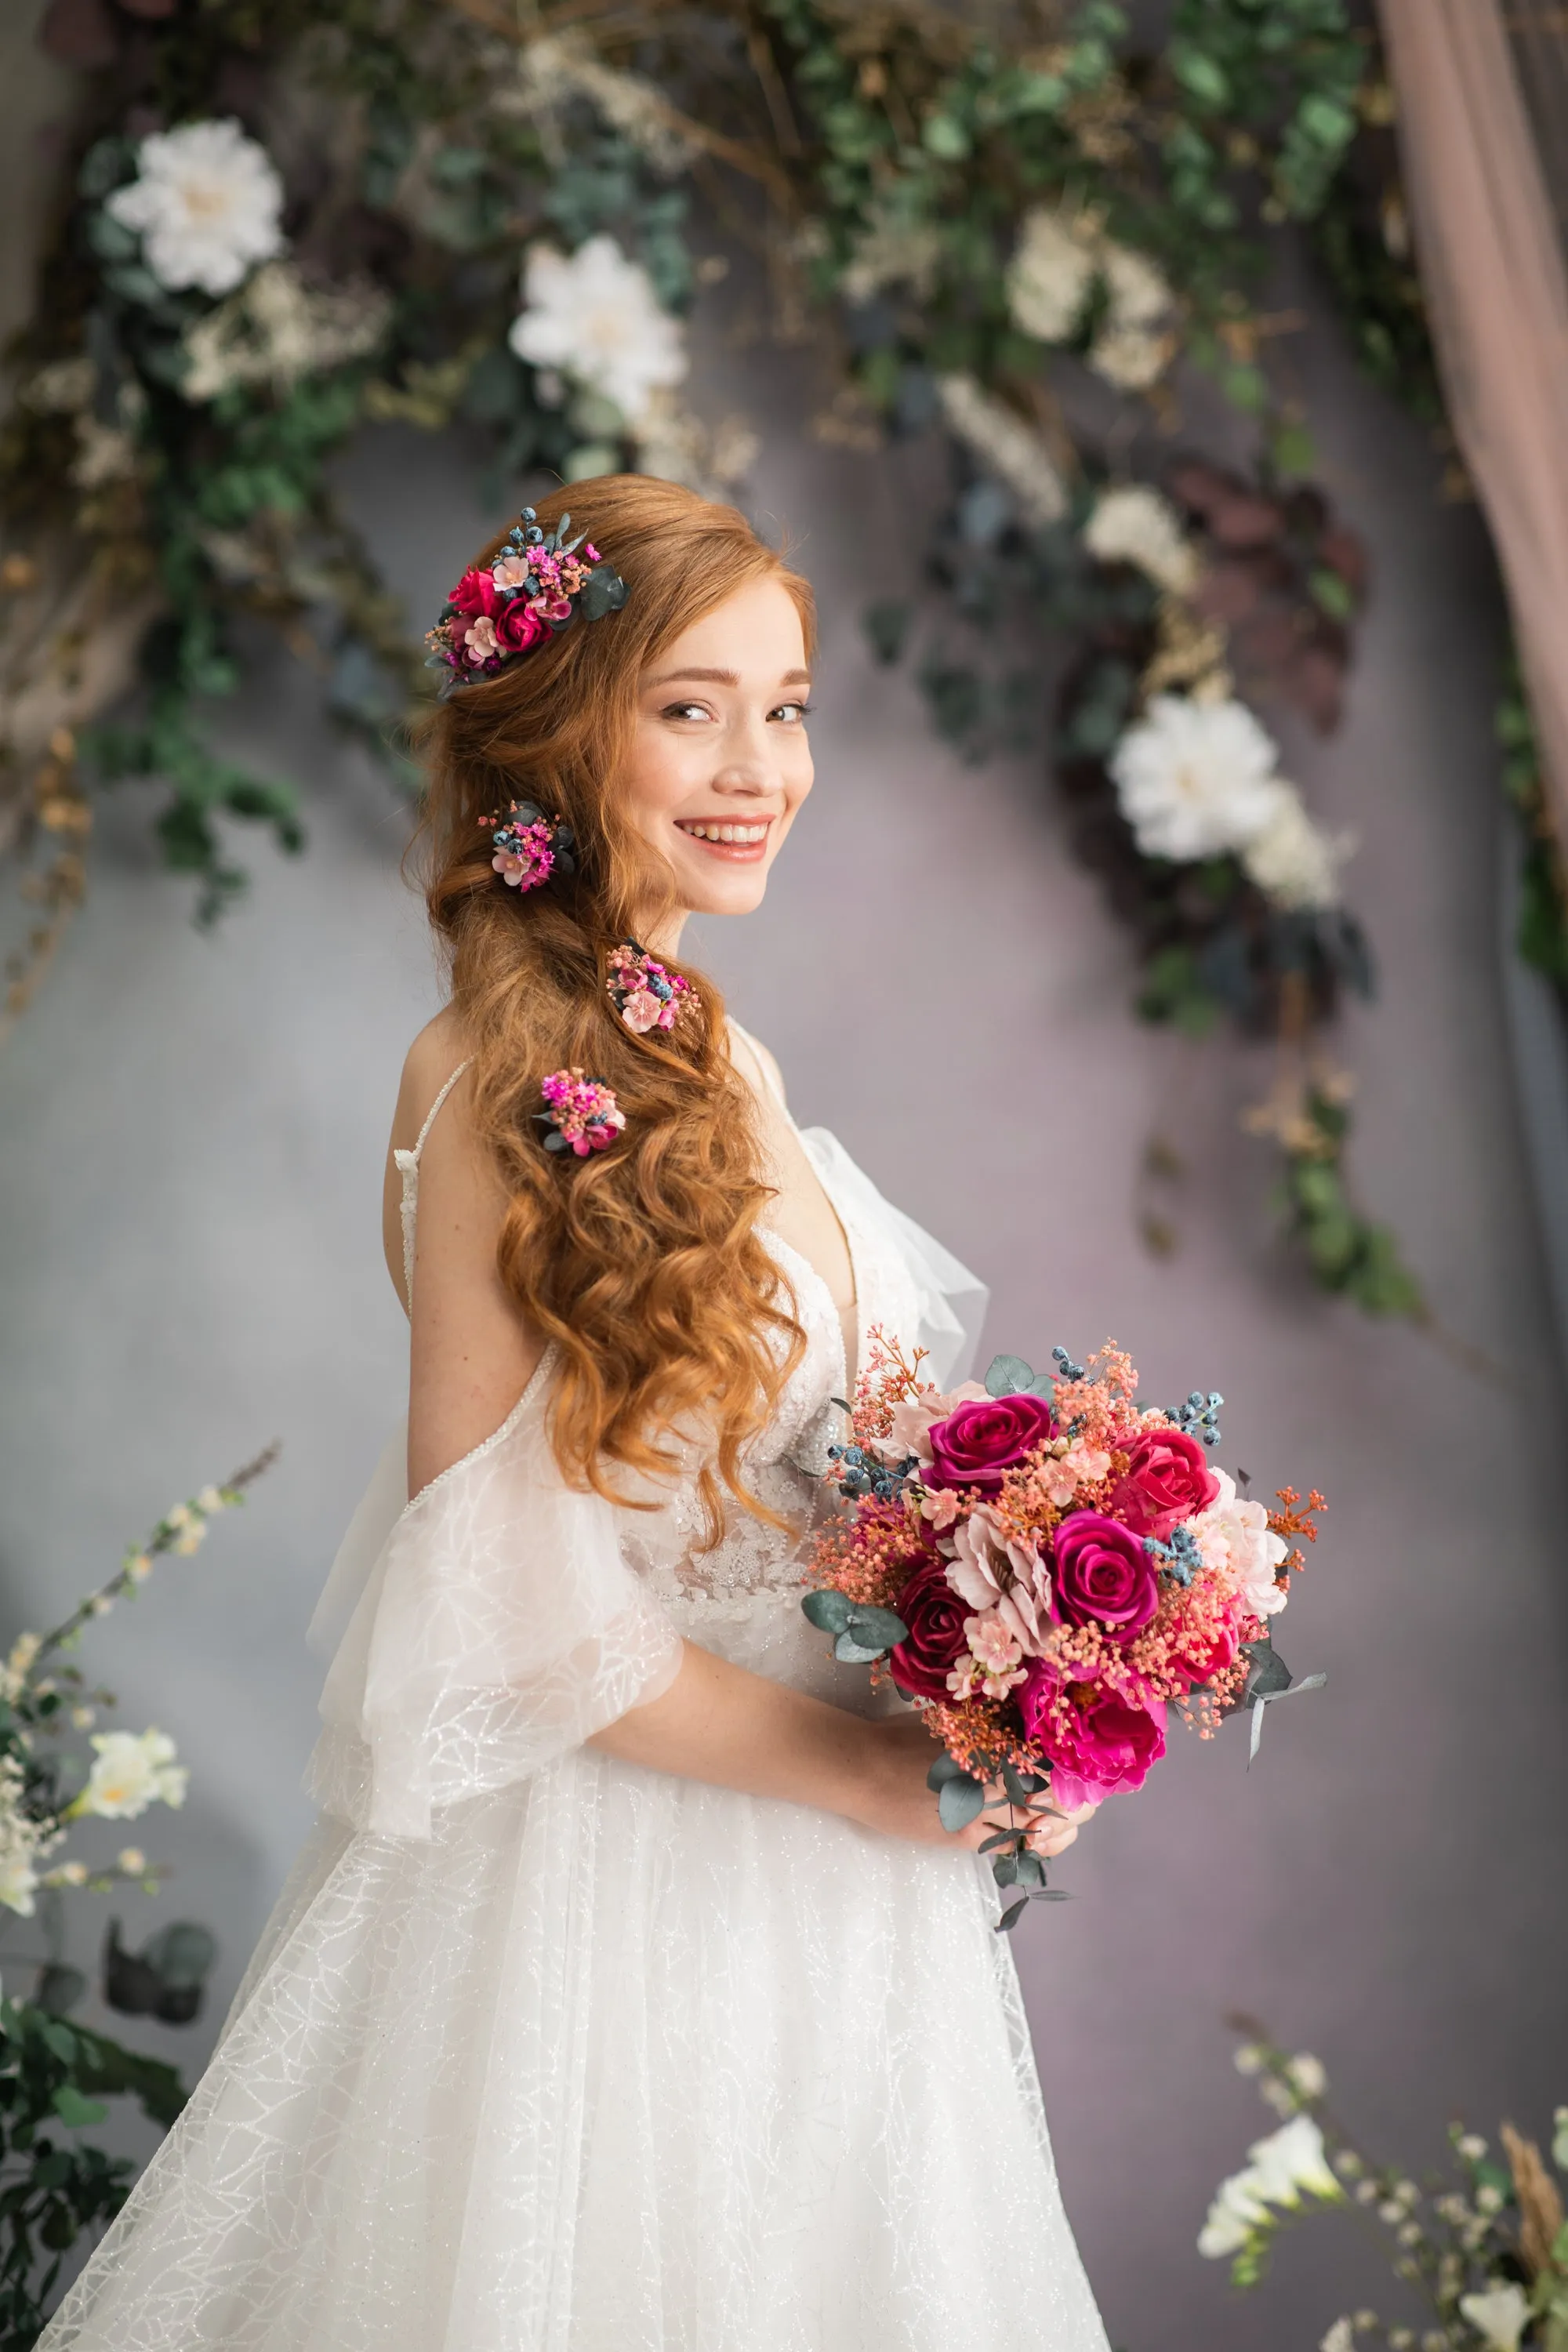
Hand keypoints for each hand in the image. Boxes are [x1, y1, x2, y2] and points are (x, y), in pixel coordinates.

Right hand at [851, 1716, 1098, 1855]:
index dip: (1078, 1770)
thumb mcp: (955, 1721)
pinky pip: (1010, 1845)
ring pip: (1037, 1825)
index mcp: (990, 1742)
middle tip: (1093, 1799)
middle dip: (1079, 1801)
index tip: (1093, 1770)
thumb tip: (1031, 1729)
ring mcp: (978, 1808)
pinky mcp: (964, 1836)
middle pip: (1053, 1794)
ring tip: (1074, 1820)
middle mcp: (990, 1775)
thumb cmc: (904, 1737)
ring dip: (1062, 1825)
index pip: (1051, 1760)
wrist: (862, 1768)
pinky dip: (1033, 1842)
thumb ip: (993, 1728)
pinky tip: (1043, 1837)